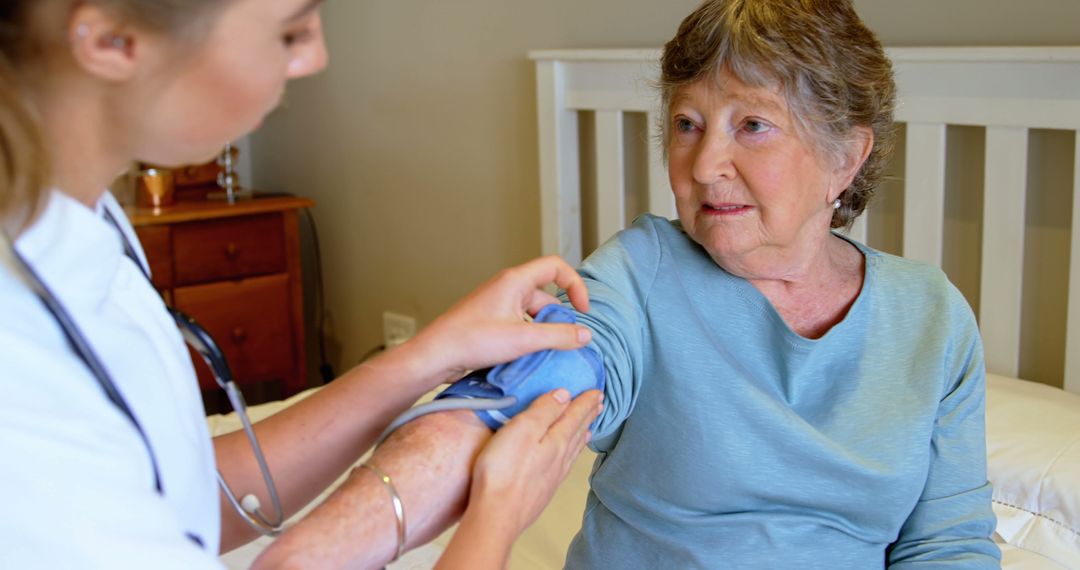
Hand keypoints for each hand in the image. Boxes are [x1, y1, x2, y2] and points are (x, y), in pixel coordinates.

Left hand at [409, 255, 591, 382]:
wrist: (436, 355)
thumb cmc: (471, 340)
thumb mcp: (523, 339)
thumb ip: (559, 336)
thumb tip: (585, 335)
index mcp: (515, 280)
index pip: (555, 267)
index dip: (575, 284)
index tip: (582, 309)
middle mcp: (507, 288)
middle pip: (546, 296)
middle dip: (558, 319)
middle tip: (564, 342)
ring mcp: (498, 305)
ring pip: (533, 314)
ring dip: (543, 332)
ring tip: (544, 354)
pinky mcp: (492, 322)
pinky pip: (521, 325)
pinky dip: (530, 338)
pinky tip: (528, 358)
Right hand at [467, 388, 602, 537]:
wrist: (497, 515)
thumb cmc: (504, 470)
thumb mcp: (522, 429)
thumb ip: (544, 410)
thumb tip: (564, 395)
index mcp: (556, 440)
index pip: (575, 415)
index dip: (585, 401)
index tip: (596, 392)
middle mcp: (560, 457)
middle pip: (577, 431)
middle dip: (588, 415)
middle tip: (599, 404)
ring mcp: (553, 476)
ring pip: (573, 449)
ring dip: (582, 434)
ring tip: (589, 427)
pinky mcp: (544, 490)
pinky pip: (566, 464)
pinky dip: (572, 454)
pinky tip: (569, 457)